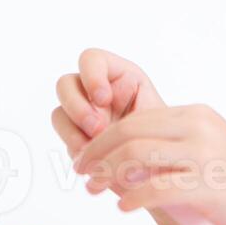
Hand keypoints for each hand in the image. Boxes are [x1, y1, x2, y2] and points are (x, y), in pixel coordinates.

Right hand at [50, 48, 165, 158]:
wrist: (165, 164)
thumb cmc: (165, 135)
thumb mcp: (157, 118)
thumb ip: (132, 115)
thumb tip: (105, 129)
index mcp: (116, 75)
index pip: (91, 60)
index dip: (91, 75)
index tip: (104, 99)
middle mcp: (93, 91)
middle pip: (65, 84)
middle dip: (77, 107)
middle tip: (97, 128)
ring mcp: (81, 114)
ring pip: (60, 113)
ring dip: (72, 131)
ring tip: (93, 149)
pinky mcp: (76, 138)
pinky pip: (64, 139)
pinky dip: (75, 148)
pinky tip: (93, 159)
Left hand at [70, 104, 225, 224]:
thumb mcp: (205, 155)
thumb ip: (170, 151)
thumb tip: (123, 163)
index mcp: (195, 115)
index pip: (136, 119)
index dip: (103, 138)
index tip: (86, 157)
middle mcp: (198, 127)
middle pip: (129, 132)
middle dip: (97, 153)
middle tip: (80, 173)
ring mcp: (205, 154)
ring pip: (136, 155)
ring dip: (107, 174)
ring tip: (93, 190)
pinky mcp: (209, 184)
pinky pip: (157, 187)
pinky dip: (134, 197)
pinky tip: (124, 207)